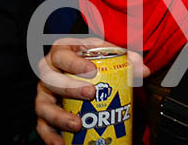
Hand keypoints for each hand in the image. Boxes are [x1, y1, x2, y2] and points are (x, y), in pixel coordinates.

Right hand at [35, 37, 149, 144]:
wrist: (81, 64)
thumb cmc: (91, 57)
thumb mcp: (107, 52)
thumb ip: (128, 59)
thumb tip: (144, 72)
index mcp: (61, 52)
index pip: (62, 55)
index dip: (74, 63)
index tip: (92, 70)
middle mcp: (48, 73)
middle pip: (51, 81)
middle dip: (70, 88)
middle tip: (90, 94)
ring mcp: (45, 94)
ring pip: (44, 106)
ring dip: (59, 117)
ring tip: (77, 124)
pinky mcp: (45, 112)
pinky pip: (43, 126)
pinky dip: (51, 137)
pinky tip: (62, 143)